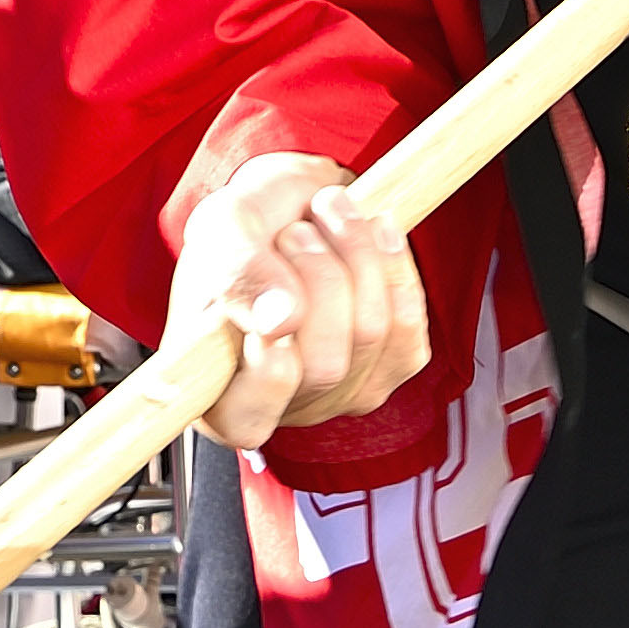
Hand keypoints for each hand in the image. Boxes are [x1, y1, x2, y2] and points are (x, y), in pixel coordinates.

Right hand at [167, 152, 425, 451]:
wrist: (291, 207)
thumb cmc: (243, 232)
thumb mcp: (219, 231)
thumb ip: (239, 275)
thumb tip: (281, 322)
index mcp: (221, 395)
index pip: (247, 420)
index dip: (267, 373)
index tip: (269, 309)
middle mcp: (285, 409)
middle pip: (324, 366)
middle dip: (316, 276)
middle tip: (294, 231)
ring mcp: (344, 393)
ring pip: (371, 333)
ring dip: (354, 253)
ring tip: (325, 215)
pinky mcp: (394, 364)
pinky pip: (408, 323)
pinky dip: (392, 263)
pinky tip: (370, 232)